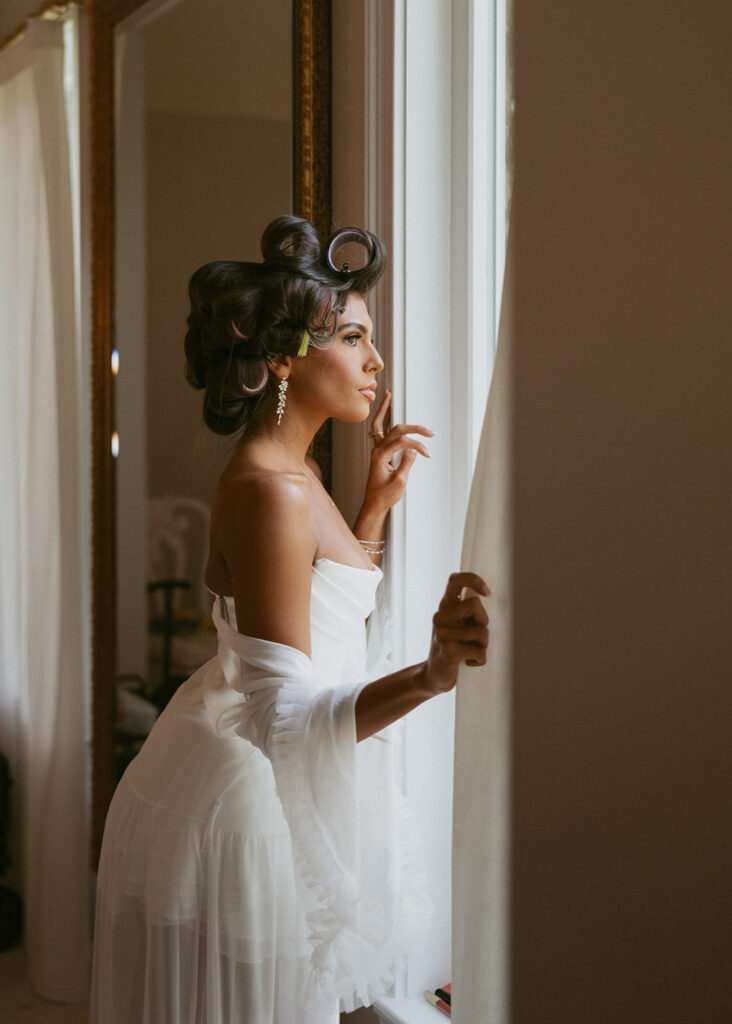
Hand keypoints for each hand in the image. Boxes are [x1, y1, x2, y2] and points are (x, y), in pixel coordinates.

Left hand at [362, 391, 433, 514]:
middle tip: (429, 431)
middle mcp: (377, 450)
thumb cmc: (385, 496)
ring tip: (389, 395)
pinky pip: (379, 430)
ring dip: (385, 410)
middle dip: (413, 428)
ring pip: (380, 424)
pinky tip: (386, 412)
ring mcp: (377, 450)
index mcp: (380, 456)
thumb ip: (406, 463)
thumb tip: (414, 448)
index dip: (417, 445)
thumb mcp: (399, 482)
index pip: (402, 442)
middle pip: (395, 430)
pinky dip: (382, 419)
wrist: (374, 505)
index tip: (428, 452)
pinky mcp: (379, 452)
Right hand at [423, 572, 490, 694]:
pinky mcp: (448, 651)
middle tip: (477, 636)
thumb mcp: (458, 625)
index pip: (456, 580)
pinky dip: (480, 659)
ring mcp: (442, 634)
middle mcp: (440, 616)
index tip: (487, 593)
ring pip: (481, 631)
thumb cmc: (453, 649)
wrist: (434, 676)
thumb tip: (489, 598)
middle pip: (475, 604)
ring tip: (471, 652)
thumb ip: (469, 611)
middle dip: (484, 621)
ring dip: (483, 645)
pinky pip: (479, 651)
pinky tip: (468, 663)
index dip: (474, 580)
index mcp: (445, 607)